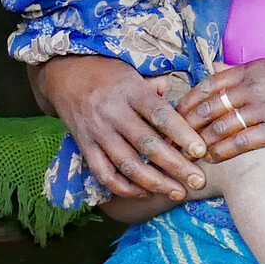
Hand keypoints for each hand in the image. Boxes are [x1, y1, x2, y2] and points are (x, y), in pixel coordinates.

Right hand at [34, 54, 205, 200]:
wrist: (63, 74)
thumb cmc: (107, 72)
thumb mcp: (133, 70)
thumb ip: (158, 88)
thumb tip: (181, 103)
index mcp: (130, 90)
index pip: (160, 114)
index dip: (181, 134)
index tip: (201, 151)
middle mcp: (113, 112)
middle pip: (147, 144)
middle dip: (176, 166)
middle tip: (198, 181)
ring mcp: (97, 132)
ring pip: (127, 164)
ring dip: (155, 183)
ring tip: (177, 193)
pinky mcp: (84, 146)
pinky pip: (104, 173)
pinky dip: (124, 188)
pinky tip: (145, 193)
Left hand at [177, 58, 264, 162]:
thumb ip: (245, 71)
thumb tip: (216, 67)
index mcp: (254, 68)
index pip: (209, 83)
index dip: (188, 100)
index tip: (175, 113)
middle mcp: (256, 86)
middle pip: (209, 105)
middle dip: (187, 123)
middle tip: (173, 137)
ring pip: (221, 125)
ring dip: (201, 140)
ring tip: (189, 152)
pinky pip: (241, 142)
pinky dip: (223, 151)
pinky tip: (213, 158)